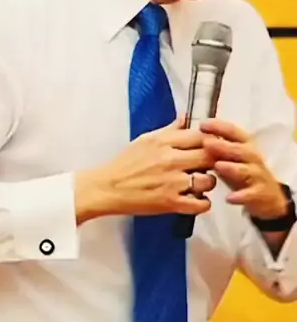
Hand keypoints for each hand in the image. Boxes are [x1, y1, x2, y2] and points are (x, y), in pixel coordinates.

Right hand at [75, 118, 216, 223]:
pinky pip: (201, 204)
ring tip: (199, 184)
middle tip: (207, 166)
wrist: (107, 188)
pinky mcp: (170, 203)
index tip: (210, 147)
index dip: (211, 141)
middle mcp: (170, 160)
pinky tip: (195, 199)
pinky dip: (202, 203)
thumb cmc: (125, 164)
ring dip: (208, 182)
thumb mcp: (146, 140)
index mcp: (164, 142)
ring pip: (209, 181)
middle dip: (213, 161)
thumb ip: (170, 130)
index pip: (202, 136)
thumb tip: (186, 117)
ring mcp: (172, 183)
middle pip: (210, 156)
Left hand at [200, 119, 287, 219]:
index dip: (219, 126)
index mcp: (244, 145)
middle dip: (224, 146)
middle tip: (206, 143)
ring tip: (218, 166)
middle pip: (240, 149)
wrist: (267, 196)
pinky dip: (241, 196)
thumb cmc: (240, 171)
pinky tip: (229, 198)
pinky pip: (250, 194)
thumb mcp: (229, 156)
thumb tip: (190, 130)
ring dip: (232, 167)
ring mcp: (258, 176)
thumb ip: (214, 145)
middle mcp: (252, 157)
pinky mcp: (260, 194)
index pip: (234, 132)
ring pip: (246, 170)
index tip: (202, 124)